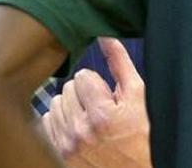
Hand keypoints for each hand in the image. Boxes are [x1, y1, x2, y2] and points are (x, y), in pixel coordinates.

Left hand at [42, 38, 151, 167]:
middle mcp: (81, 132)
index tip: (107, 97)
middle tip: (100, 109)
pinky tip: (77, 129)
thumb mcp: (138, 96)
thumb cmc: (143, 135)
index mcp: (101, 115)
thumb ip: (120, 64)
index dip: (97, 84)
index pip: (82, 77)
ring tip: (89, 119)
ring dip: (70, 107)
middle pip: (67, 89)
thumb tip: (106, 36)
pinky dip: (60, 123)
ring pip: (55, 105)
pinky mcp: (61, 156)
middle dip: (83, 95)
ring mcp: (68, 147)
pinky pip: (47, 124)